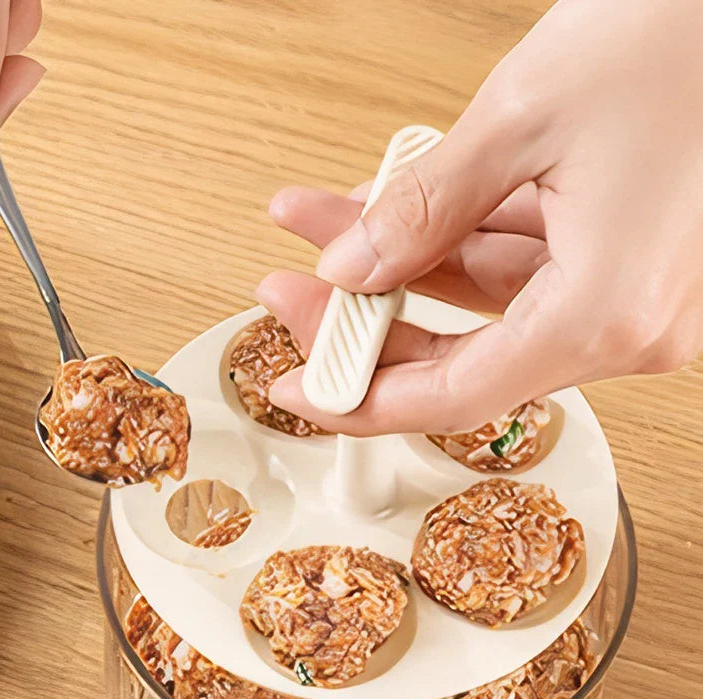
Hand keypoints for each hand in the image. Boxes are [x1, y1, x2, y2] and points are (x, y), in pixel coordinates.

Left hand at [260, 0, 702, 435]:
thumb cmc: (690, 36)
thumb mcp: (524, 118)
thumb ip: (424, 208)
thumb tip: (353, 265)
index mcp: (607, 313)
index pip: (454, 398)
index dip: (362, 401)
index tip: (303, 388)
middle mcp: (630, 324)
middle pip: (462, 357)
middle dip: (366, 319)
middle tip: (296, 291)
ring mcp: (636, 295)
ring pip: (487, 304)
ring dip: (404, 266)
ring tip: (328, 225)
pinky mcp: (633, 261)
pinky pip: (527, 271)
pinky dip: (461, 241)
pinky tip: (399, 212)